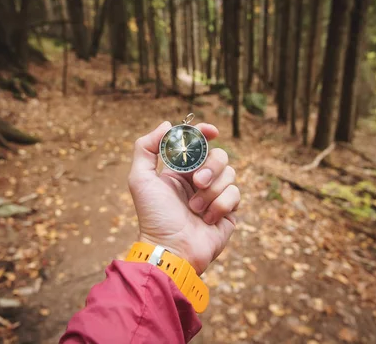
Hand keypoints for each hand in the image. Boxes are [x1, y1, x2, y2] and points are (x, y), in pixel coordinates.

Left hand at [128, 121, 239, 273]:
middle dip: (210, 167)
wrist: (172, 250)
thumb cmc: (154, 217)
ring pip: (229, 174)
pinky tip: (207, 219)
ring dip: (211, 191)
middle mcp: (199, 180)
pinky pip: (235, 194)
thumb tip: (167, 125)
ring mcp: (215, 195)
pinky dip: (220, 205)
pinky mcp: (229, 211)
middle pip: (219, 155)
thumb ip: (145, 148)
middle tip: (197, 182)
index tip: (211, 131)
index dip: (206, 133)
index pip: (198, 143)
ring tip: (196, 209)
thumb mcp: (140, 179)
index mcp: (180, 171)